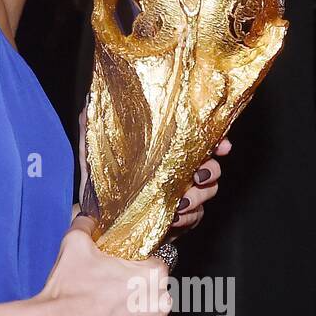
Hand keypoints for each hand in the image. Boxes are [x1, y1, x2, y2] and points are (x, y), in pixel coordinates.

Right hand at [31, 212, 171, 315]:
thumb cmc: (67, 291)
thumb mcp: (74, 245)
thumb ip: (87, 224)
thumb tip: (89, 216)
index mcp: (152, 275)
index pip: (155, 266)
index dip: (136, 270)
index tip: (121, 276)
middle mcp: (162, 304)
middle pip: (156, 296)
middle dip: (139, 297)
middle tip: (110, 299)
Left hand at [77, 101, 231, 235]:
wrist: (99, 215)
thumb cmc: (100, 175)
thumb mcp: (94, 143)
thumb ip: (95, 119)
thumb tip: (92, 96)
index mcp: (168, 148)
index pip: (202, 138)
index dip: (218, 140)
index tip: (223, 146)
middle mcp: (181, 168)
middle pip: (213, 166)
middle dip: (211, 170)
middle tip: (198, 175)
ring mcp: (185, 193)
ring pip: (208, 192)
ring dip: (197, 197)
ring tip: (180, 202)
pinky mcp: (183, 218)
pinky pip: (196, 218)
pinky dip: (187, 219)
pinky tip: (173, 218)